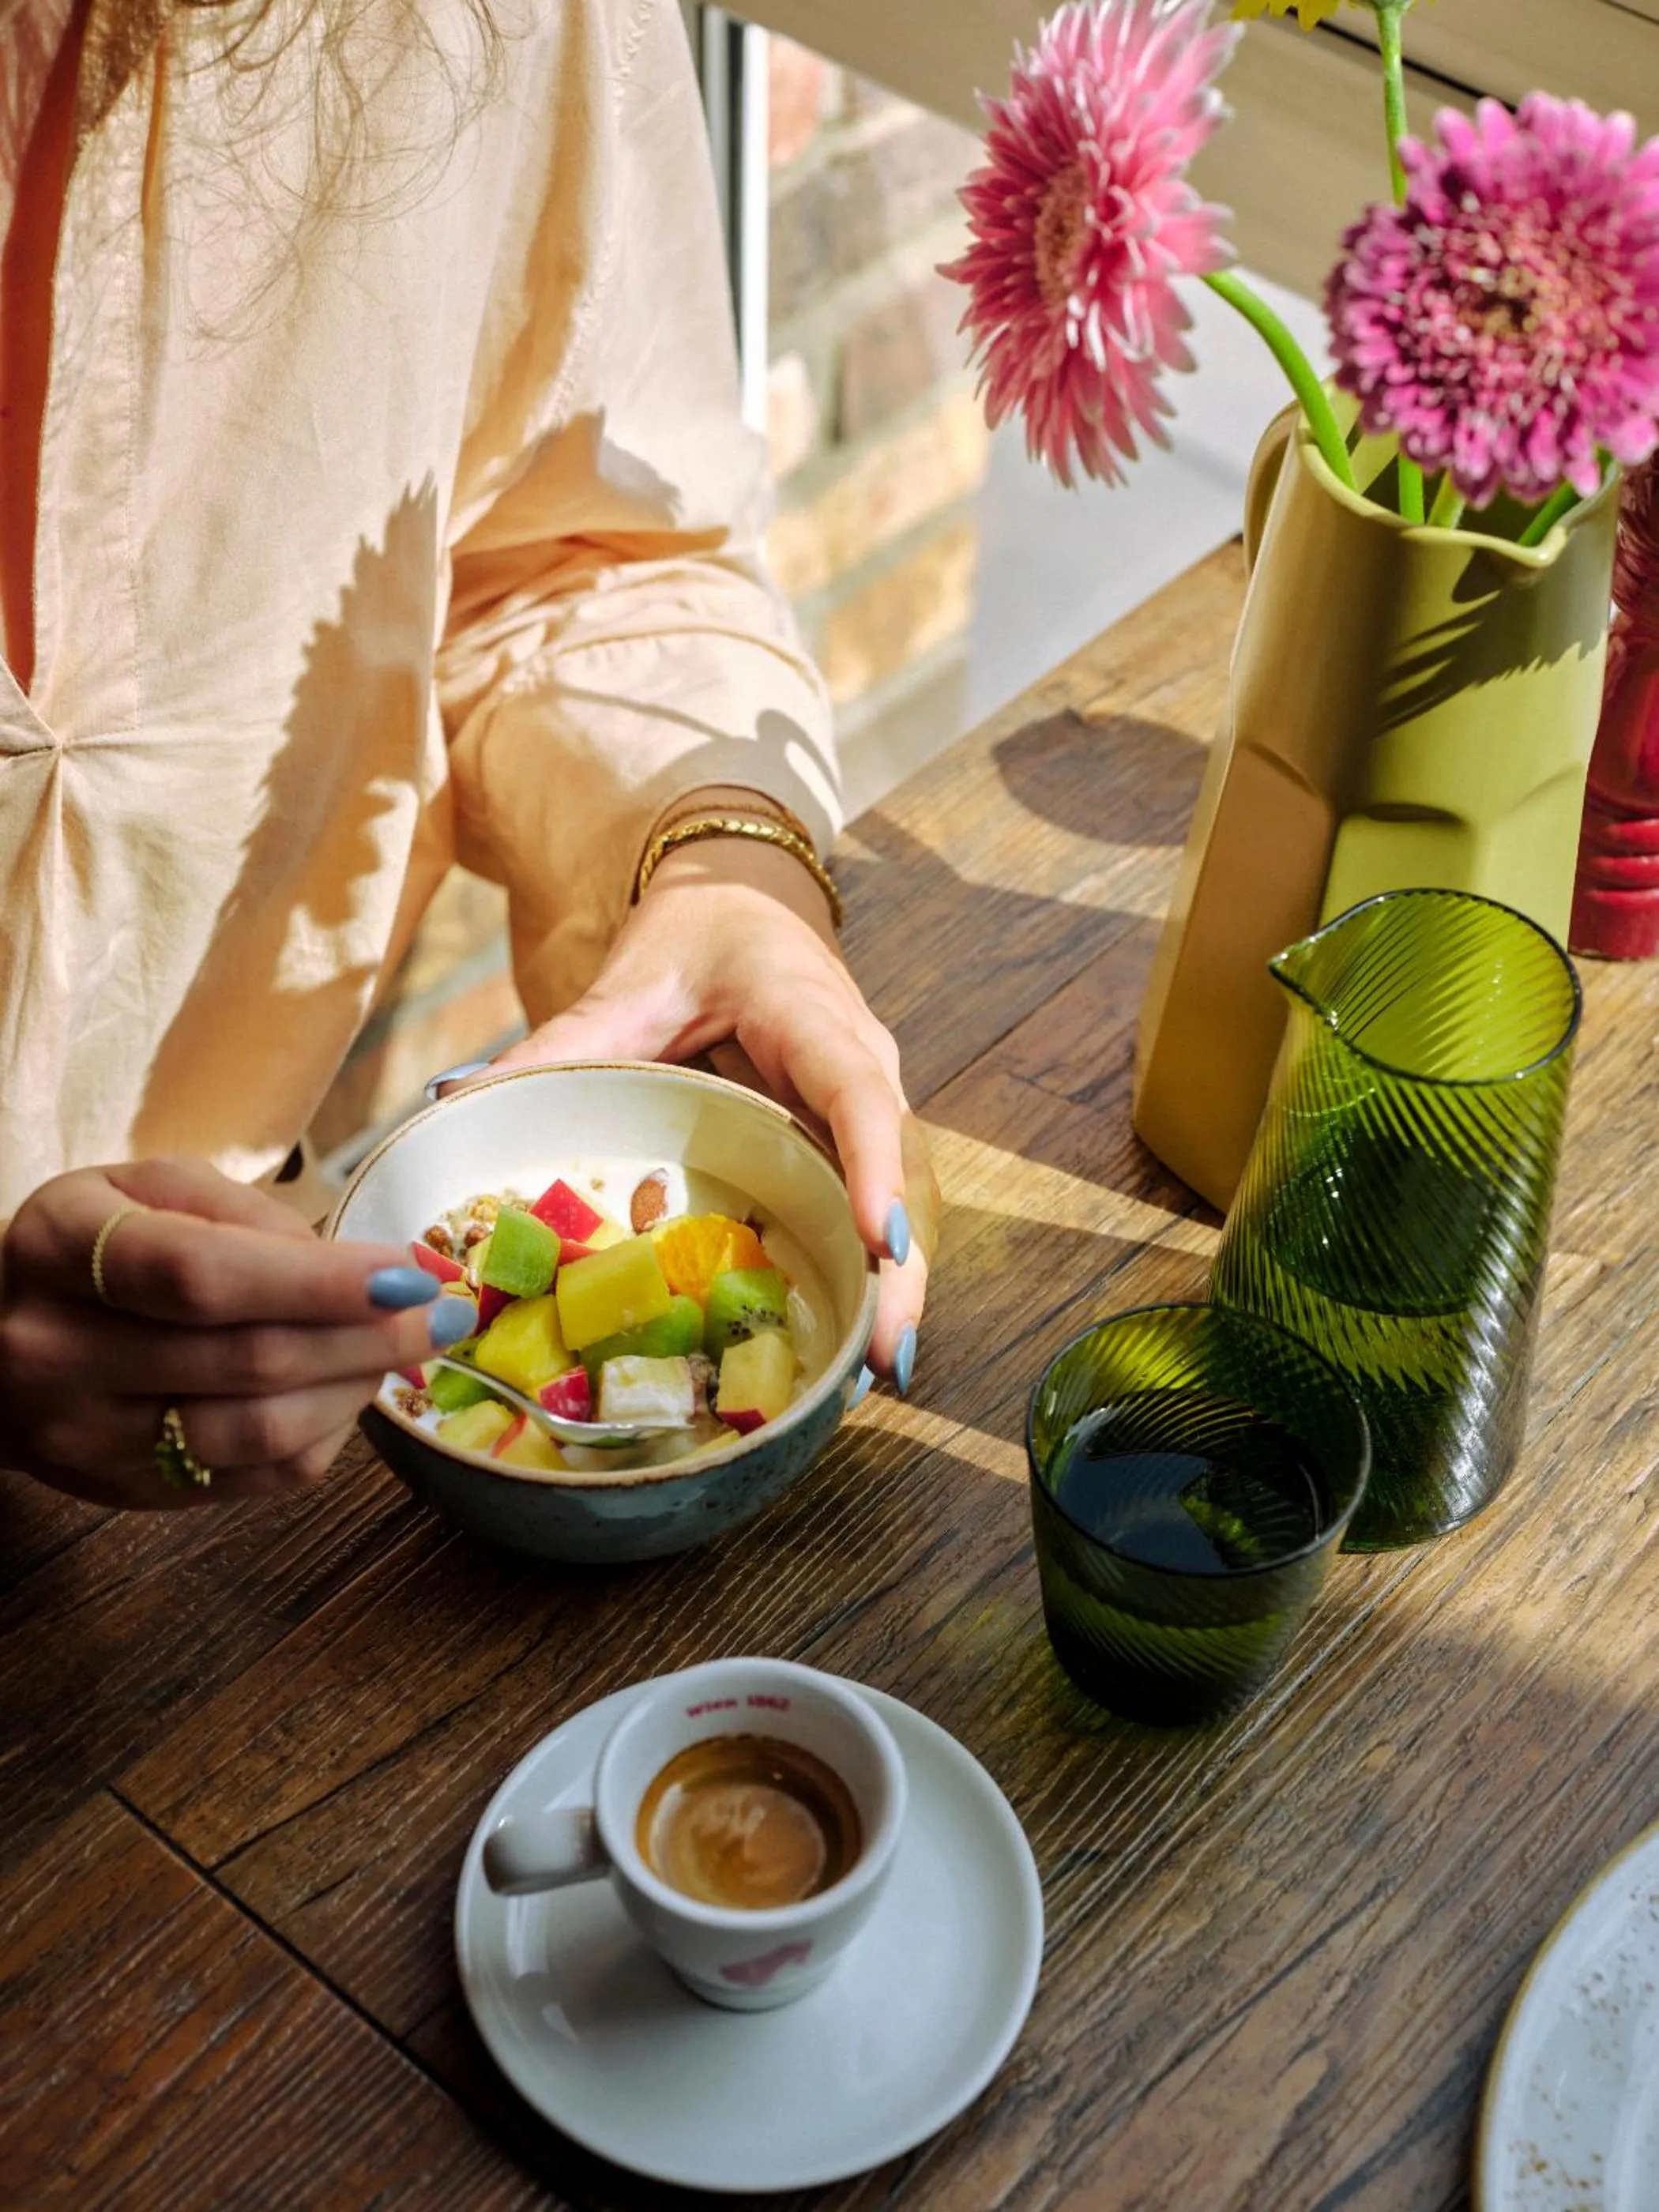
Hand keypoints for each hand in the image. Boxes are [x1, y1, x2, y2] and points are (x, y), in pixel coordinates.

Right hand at [0, 1159, 471, 1507]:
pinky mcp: (127, 1495)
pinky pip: (257, 1479)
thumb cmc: (93, 1247)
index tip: (409, 1272)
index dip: (318, 1281)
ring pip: (259, 1433)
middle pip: (246, 1360)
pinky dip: (326, 1433)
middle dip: (368, 1336)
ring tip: (400, 1347)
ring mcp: (88, 1438)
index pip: (202, 1276)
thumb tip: (368, 1268)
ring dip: (356, 1388)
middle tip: (443, 1312)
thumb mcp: (146, 1189)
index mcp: (60, 1250)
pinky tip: (348, 1389)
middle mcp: (59, 1352)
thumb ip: (249, 1217)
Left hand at [485, 837, 933, 1383]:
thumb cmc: (696, 935)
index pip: (857, 1094)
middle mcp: (864, 1063)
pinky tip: (862, 1343)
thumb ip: (559, 1047)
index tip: (880, 1243)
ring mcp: (871, 1103)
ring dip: (900, 1286)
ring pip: (909, 1196)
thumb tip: (457, 1105)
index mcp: (812, 1015)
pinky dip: (878, 1274)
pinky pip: (880, 1205)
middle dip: (901, 1268)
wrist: (744, 901)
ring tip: (880, 1372)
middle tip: (886, 1354)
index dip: (874, 1170)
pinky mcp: (856, 1139)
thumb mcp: (627, 985)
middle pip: (904, 1169)